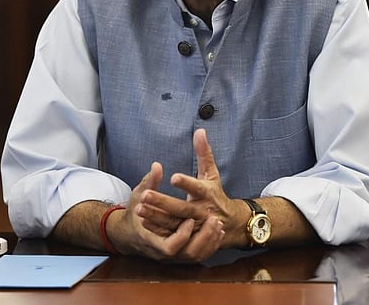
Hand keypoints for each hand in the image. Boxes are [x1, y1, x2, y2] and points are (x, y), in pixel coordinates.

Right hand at [107, 159, 224, 262]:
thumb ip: (149, 182)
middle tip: (214, 219)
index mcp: (150, 239)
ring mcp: (172, 256)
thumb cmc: (135, 213)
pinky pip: (198, 256)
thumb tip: (157, 165)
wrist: (130, 234)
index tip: (190, 220)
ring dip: (208, 241)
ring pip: (194, 256)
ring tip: (218, 223)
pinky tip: (218, 230)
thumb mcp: (138, 196)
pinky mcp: (179, 255)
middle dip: (202, 237)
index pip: (169, 247)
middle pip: (187, 253)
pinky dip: (209, 245)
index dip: (182, 235)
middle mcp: (162, 251)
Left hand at [136, 128, 244, 252]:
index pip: (197, 187)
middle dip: (163, 202)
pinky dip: (157, 228)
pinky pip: (171, 234)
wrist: (229, 224)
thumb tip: (200, 131)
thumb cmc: (215, 194)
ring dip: (156, 217)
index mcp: (207, 194)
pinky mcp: (188, 236)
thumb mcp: (212, 174)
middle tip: (145, 195)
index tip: (173, 177)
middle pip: (182, 208)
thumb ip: (204, 153)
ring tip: (139, 208)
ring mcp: (195, 226)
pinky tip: (143, 220)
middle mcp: (202, 211)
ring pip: (174, 223)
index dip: (186, 183)